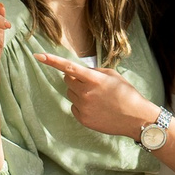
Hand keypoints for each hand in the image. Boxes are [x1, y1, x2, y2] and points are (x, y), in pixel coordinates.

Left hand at [37, 51, 156, 138]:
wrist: (136, 118)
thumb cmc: (127, 94)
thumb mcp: (113, 76)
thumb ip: (94, 71)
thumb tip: (79, 72)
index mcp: (94, 79)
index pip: (68, 67)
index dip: (52, 61)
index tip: (38, 56)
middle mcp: (86, 93)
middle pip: (67, 80)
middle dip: (73, 78)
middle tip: (88, 82)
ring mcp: (83, 107)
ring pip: (70, 94)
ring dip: (78, 92)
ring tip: (97, 97)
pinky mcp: (82, 119)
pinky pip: (74, 107)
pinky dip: (81, 105)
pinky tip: (96, 108)